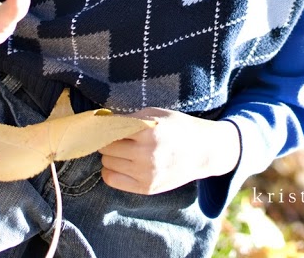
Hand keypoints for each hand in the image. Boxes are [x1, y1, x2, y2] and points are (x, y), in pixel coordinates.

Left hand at [99, 109, 240, 194]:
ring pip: (107, 164)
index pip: (110, 130)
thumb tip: (100, 121)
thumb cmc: (178, 128)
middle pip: (106, 148)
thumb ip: (129, 118)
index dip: (105, 127)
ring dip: (109, 156)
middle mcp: (146, 155)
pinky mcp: (146, 188)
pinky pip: (112, 180)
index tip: (104, 126)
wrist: (203, 152)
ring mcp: (146, 174)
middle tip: (117, 138)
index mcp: (149, 132)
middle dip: (108, 141)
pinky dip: (111, 171)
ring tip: (121, 151)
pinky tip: (121, 164)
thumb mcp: (156, 114)